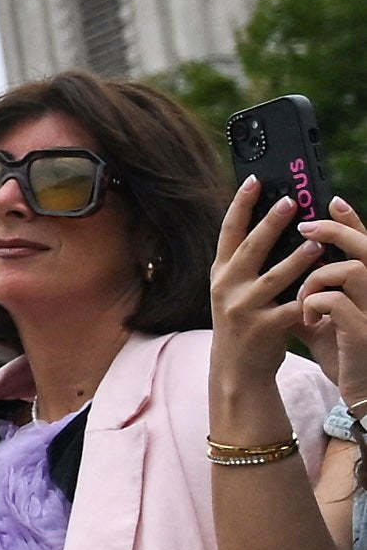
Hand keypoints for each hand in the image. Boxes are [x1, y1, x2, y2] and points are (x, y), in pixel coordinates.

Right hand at [205, 174, 318, 426]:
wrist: (236, 369)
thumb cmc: (244, 323)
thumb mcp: (235, 290)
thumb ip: (248, 263)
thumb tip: (274, 224)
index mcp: (221, 272)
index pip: (229, 231)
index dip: (241, 204)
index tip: (255, 180)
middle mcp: (227, 286)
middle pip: (250, 248)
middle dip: (270, 223)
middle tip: (290, 201)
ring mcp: (243, 308)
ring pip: (274, 277)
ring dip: (297, 259)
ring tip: (317, 242)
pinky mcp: (264, 328)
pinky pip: (293, 307)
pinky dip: (311, 296)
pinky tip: (327, 284)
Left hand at [295, 202, 366, 405]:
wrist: (359, 391)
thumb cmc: (341, 350)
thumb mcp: (322, 316)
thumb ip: (305, 292)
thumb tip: (270, 271)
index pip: (364, 246)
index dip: (351, 221)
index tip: (331, 198)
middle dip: (337, 232)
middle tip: (305, 226)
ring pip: (354, 270)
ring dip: (320, 277)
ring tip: (305, 295)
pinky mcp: (363, 333)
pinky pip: (337, 303)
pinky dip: (316, 305)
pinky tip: (309, 320)